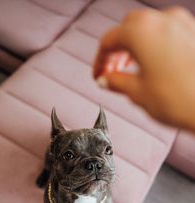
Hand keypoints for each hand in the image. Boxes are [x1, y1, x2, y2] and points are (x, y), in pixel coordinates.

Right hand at [93, 7, 194, 130]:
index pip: (108, 41)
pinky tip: (151, 63)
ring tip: (129, 68)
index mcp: (141, 32)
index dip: (99, 60)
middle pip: (127, 29)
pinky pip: (166, 33)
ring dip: (134, 46)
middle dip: (116, 50)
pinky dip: (153, 45)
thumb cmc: (182, 100)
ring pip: (147, 28)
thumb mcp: (138, 93)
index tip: (98, 73)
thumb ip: (116, 82)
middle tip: (112, 71)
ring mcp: (181, 25)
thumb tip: (105, 80)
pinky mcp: (193, 34)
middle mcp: (162, 21)